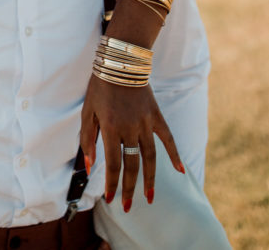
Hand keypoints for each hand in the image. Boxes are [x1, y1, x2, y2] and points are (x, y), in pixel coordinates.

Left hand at [80, 75, 183, 212]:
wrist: (121, 62)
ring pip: (150, 157)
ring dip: (150, 180)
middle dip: (129, 188)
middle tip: (127, 207)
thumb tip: (89, 164)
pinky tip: (180, 171)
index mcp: (110, 128)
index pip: (112, 163)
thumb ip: (88, 139)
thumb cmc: (100, 86)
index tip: (110, 199)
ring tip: (150, 198)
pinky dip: (175, 155)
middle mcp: (130, 128)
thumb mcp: (87, 111)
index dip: (111, 183)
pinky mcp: (156, 116)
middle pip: (132, 165)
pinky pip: (168, 139)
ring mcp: (145, 123)